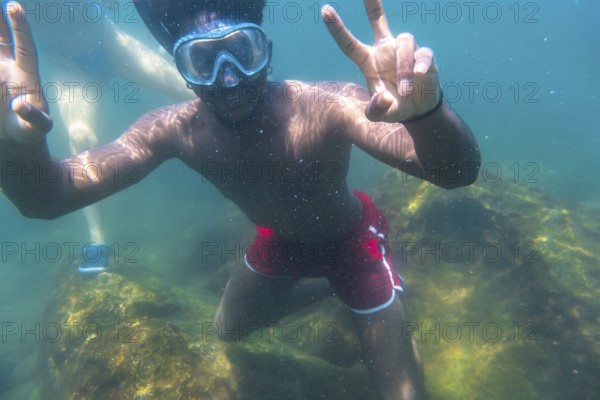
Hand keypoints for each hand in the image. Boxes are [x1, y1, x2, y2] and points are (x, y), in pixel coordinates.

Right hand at [0, 1, 51, 142]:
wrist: (16, 135)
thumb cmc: (31, 129)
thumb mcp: (37, 128)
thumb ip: (34, 119)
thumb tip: (21, 107)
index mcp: (27, 74)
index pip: (25, 46)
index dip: (21, 27)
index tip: (14, 7)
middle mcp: (10, 67)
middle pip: (3, 37)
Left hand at [323, 0, 439, 122]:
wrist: (418, 110)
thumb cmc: (393, 107)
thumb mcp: (380, 115)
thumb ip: (375, 111)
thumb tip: (383, 98)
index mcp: (368, 61)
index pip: (349, 44)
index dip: (337, 28)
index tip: (325, 10)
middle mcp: (385, 50)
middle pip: (378, 20)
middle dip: (372, 3)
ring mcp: (405, 50)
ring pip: (404, 41)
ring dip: (404, 67)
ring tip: (405, 89)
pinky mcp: (423, 55)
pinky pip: (423, 53)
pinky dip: (420, 65)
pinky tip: (419, 77)